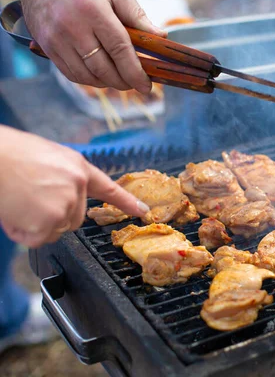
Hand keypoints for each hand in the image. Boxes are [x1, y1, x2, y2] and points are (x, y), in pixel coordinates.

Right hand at [0, 126, 148, 247]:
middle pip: (74, 219)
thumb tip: (57, 197)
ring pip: (55, 230)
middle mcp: (77, 185)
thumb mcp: (45, 158)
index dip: (126, 202)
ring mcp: (66, 203)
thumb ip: (60, 178)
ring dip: (35, 225)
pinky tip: (12, 211)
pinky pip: (37, 238)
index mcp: (77, 167)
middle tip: (26, 200)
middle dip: (52, 217)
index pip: (108, 188)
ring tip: (17, 202)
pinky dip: (22, 232)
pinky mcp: (50, 220)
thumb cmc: (9, 155)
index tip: (142, 211)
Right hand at [5, 0, 165, 93]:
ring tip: (120, 78)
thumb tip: (160, 36)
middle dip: (123, 82)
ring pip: (86, 76)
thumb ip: (136, 14)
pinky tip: (101, 74)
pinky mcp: (46, 46)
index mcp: (92, 10)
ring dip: (107, 83)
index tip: (146, 85)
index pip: (119, 50)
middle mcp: (71, 27)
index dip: (135, 72)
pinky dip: (89, 79)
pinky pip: (70, 73)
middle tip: (136, 83)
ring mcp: (55, 39)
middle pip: (103, 68)